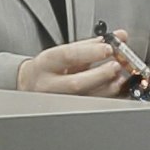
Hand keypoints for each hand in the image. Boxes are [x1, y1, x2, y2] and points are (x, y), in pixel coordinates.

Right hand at [15, 40, 132, 97]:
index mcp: (46, 64)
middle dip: (100, 74)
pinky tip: (116, 90)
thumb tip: (118, 37)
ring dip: (107, 88)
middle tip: (117, 65)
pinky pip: (91, 107)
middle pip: (76, 83)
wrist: (29, 84)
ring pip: (85, 99)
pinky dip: (107, 98)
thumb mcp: (63, 51)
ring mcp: (58, 102)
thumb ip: (91, 44)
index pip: (67, 56)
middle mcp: (49, 85)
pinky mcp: (68, 112)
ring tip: (119, 78)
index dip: (90, 52)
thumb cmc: (48, 67)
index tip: (108, 48)